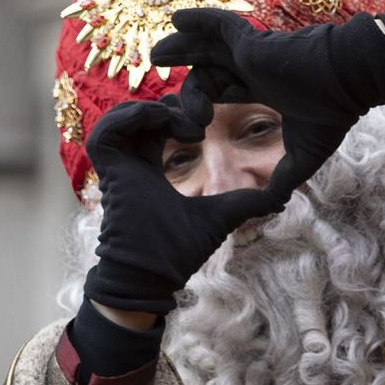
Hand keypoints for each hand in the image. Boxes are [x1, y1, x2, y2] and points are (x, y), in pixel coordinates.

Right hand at [81, 96, 284, 314]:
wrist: (154, 277)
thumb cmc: (179, 253)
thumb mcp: (221, 216)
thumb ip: (248, 204)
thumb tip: (281, 199)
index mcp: (151, 171)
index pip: (156, 130)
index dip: (175, 117)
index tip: (202, 125)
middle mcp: (132, 166)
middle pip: (138, 119)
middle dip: (164, 108)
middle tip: (195, 116)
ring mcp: (117, 169)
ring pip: (119, 120)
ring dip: (147, 111)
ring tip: (178, 118)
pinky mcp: (108, 174)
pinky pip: (104, 134)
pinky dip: (127, 119)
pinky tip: (159, 121)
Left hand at [150, 8, 384, 192]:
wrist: (349, 85)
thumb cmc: (333, 114)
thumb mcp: (305, 156)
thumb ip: (284, 179)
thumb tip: (274, 205)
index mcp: (264, 88)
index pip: (224, 90)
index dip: (203, 101)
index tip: (191, 120)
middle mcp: (254, 67)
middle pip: (209, 66)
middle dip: (184, 68)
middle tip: (158, 74)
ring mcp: (253, 52)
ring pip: (208, 47)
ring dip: (181, 47)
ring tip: (155, 53)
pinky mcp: (253, 41)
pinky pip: (221, 26)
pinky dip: (200, 20)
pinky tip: (177, 19)